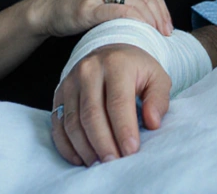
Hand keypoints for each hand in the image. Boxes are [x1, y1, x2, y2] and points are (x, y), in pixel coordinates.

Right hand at [33, 0, 172, 38]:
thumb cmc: (80, 7)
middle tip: (166, 35)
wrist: (49, 9)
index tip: (169, 27)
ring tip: (156, 37)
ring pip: (137, 5)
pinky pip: (119, 13)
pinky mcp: (89, 7)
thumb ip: (126, 0)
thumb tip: (155, 18)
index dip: (163, 10)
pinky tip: (140, 33)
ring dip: (151, 23)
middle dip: (161, 18)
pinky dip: (135, 23)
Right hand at [51, 43, 170, 165]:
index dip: (123, 129)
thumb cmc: (136, 70)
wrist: (110, 53)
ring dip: (85, 148)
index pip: (117, 102)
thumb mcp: (157, 77)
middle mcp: (89, 71)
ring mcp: (70, 82)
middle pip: (92, 115)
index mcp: (116, 64)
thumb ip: (158, 99)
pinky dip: (67, 146)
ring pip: (73, 122)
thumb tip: (153, 123)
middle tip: (114, 163)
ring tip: (99, 163)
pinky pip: (58, 125)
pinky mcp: (59, 94)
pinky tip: (81, 159)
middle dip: (103, 143)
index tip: (131, 152)